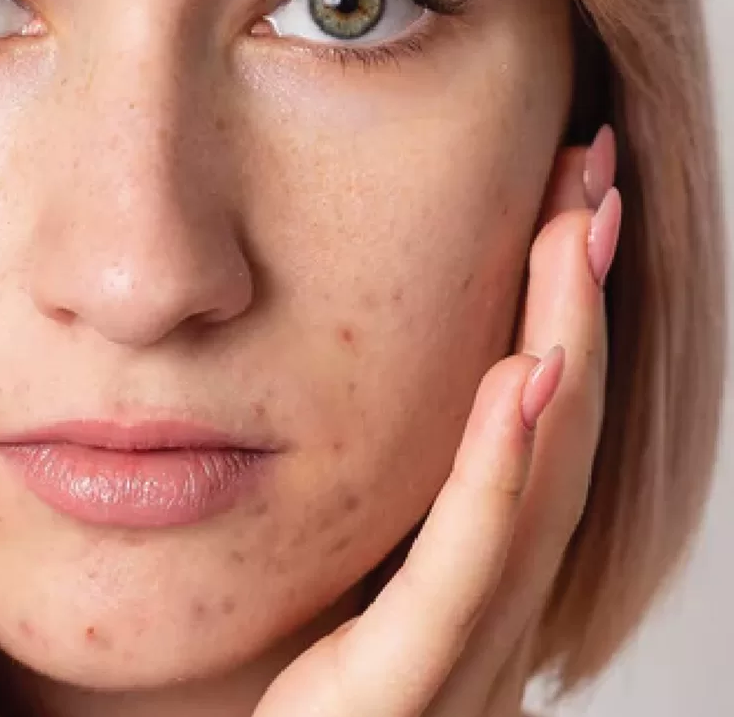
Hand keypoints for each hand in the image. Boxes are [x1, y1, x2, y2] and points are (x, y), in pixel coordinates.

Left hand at [254, 127, 619, 716]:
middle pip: (548, 440)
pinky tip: (522, 380)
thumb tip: (310, 389)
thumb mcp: (302, 575)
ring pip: (529, 495)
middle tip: (590, 178)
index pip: (523, 430)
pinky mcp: (391, 702)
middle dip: (575, 303)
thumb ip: (336, 503)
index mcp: (456, 584)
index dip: (554, 314)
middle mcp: (478, 621)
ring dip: (561, 353)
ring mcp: (452, 666)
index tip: (558, 202)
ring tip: (575, 234)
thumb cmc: (251, 700)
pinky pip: (455, 585)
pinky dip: (496, 479)